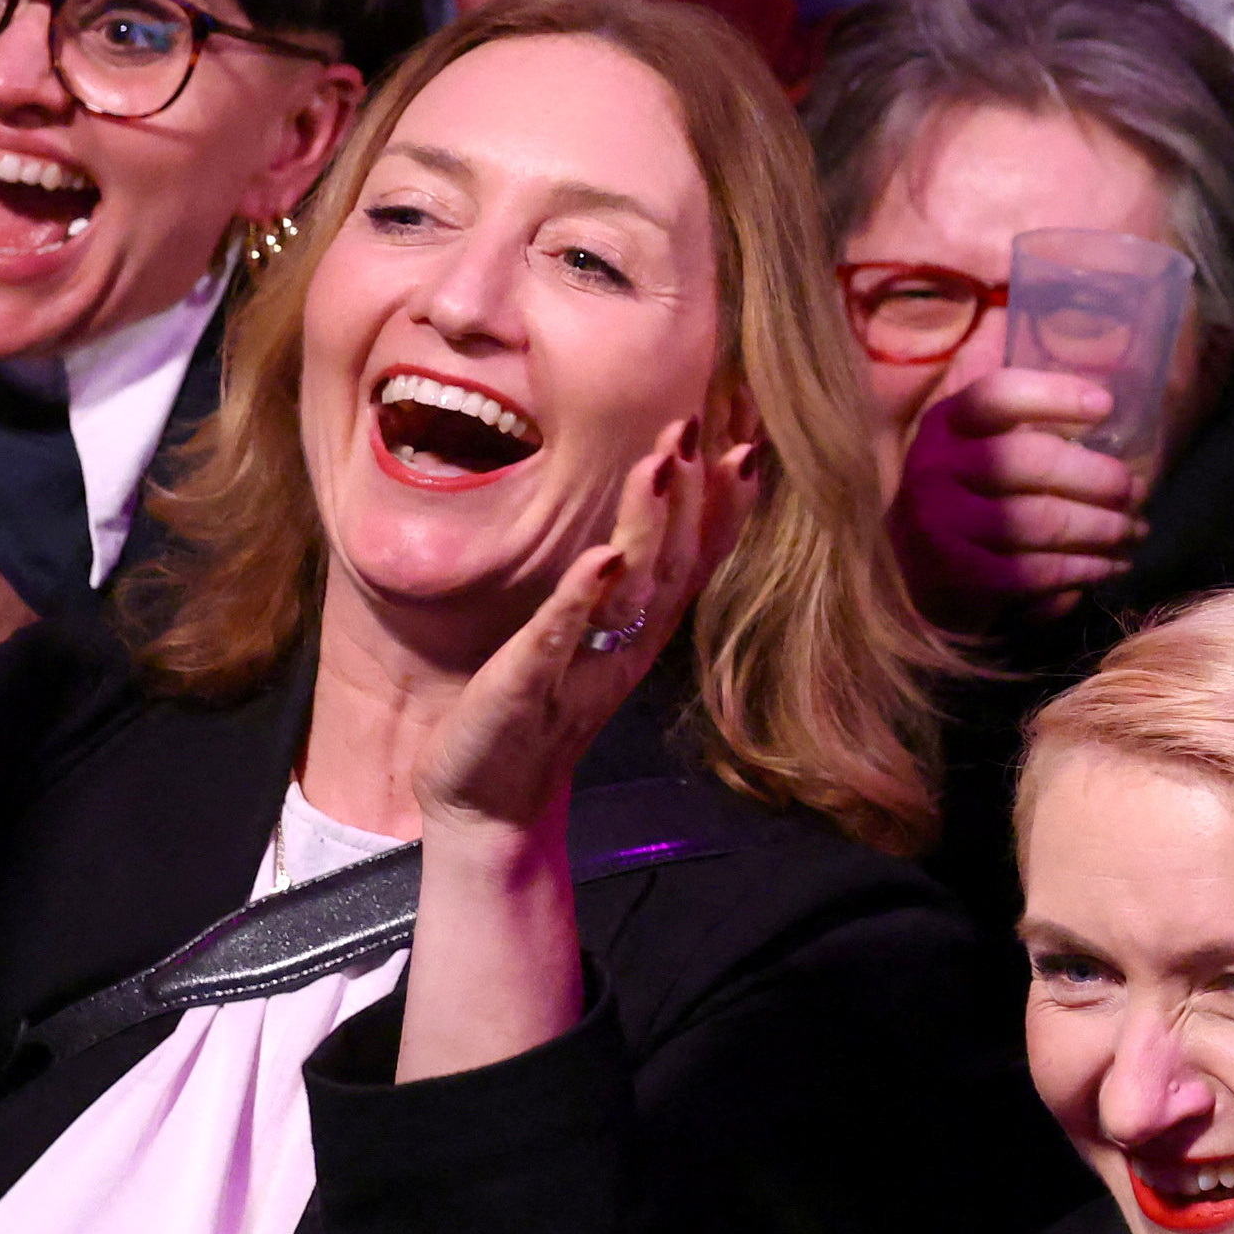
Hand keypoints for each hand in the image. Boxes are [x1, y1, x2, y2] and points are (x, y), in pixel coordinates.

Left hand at [413, 425, 753, 839]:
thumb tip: (643, 518)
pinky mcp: (528, 691)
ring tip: (660, 466)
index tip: (746, 439)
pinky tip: (600, 559)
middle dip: (693, 495)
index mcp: (640, 632)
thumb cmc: (534, 710)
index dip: (724, 503)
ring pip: (630, 593)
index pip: (696, 559)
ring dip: (649, 529)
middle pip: (676, 565)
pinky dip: (579, 600)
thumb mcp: (586, 639)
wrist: (487, 805)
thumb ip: (618, 585)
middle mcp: (626, 648)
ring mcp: (582, 669)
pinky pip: (558, 641)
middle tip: (702, 427)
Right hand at [890, 371, 1146, 615]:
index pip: (997, 395)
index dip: (1054, 395)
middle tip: (1136, 490)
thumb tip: (1107, 416)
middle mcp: (934, 467)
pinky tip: (1111, 566)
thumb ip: (1029, 427)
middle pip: (1029, 460)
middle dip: (1097, 476)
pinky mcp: (957, 576)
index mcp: (947, 424)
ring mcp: (939, 524)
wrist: (921, 574)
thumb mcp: (983, 450)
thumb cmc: (974, 497)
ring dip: (1102, 528)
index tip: (1106, 406)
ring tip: (1135, 531)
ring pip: (1040, 520)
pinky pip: (1036, 571)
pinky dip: (1084, 569)